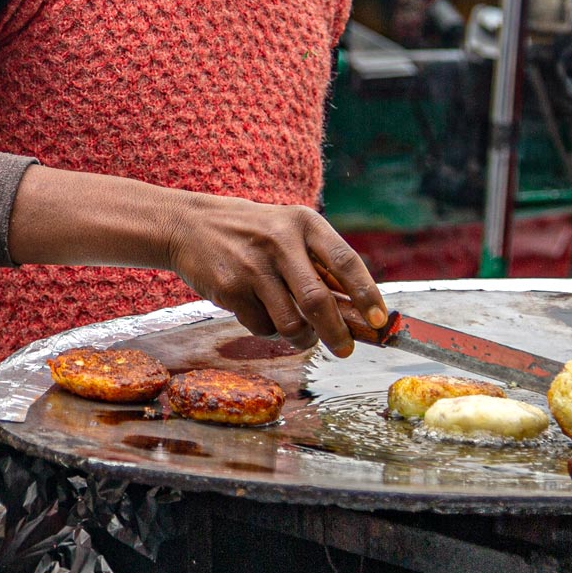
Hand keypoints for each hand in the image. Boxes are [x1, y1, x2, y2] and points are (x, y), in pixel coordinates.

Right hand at [163, 192, 386, 356]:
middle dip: (337, 333)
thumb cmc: (255, 233)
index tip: (380, 320)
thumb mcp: (291, 232)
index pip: (345, 261)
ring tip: (302, 335)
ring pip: (290, 322)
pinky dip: (269, 330)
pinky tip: (263, 312)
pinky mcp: (229, 289)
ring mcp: (253, 267)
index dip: (366, 294)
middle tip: (346, 349)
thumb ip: (321, 264)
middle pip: (318, 301)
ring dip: (302, 338)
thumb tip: (358, 309)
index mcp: (305, 223)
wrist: (191, 226)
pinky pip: (262, 326)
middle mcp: (280, 242)